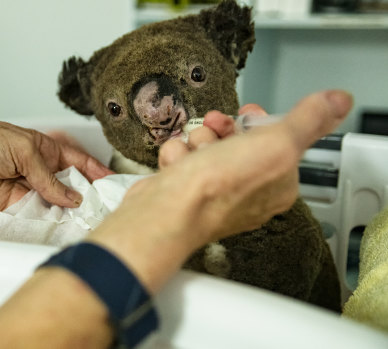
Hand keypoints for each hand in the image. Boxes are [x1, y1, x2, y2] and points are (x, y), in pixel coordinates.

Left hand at [0, 116, 112, 213]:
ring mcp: (28, 190)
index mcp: (46, 150)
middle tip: (102, 209)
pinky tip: (61, 226)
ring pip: (56, 206)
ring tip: (86, 221)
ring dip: (68, 213)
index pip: (78, 162)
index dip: (96, 172)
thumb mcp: (25, 150)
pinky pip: (37, 218)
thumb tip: (72, 198)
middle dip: (85, 198)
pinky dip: (49, 223)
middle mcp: (39, 171)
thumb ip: (49, 177)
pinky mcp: (15, 208)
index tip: (112, 185)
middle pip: (70, 187)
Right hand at [88, 90, 351, 292]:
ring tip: (192, 154)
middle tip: (216, 128)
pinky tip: (176, 166)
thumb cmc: (219, 187)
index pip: (277, 141)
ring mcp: (213, 193)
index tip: (249, 116)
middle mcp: (247, 192)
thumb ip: (307, 120)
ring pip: (206, 145)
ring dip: (197, 141)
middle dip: (222, 129)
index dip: (261, 123)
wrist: (166, 212)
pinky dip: (176, 157)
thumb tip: (339, 100)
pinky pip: (182, 158)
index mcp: (278, 185)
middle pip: (238, 141)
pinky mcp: (184, 191)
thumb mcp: (276, 144)